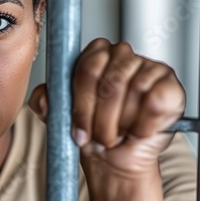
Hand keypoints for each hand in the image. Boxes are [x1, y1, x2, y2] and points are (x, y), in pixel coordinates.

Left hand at [29, 38, 184, 197]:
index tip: (77, 126)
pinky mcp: (170, 86)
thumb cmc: (90, 130)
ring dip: (121, 123)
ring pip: (133, 90)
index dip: (82, 101)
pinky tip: (137, 130)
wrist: (114, 157)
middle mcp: (122, 55)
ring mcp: (149, 68)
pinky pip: (155, 100)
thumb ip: (44, 101)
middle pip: (109, 80)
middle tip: (98, 135)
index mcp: (95, 55)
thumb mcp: (59, 115)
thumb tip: (42, 98)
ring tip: (116, 134)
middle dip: (100, 117)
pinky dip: (143, 123)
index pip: (87, 66)